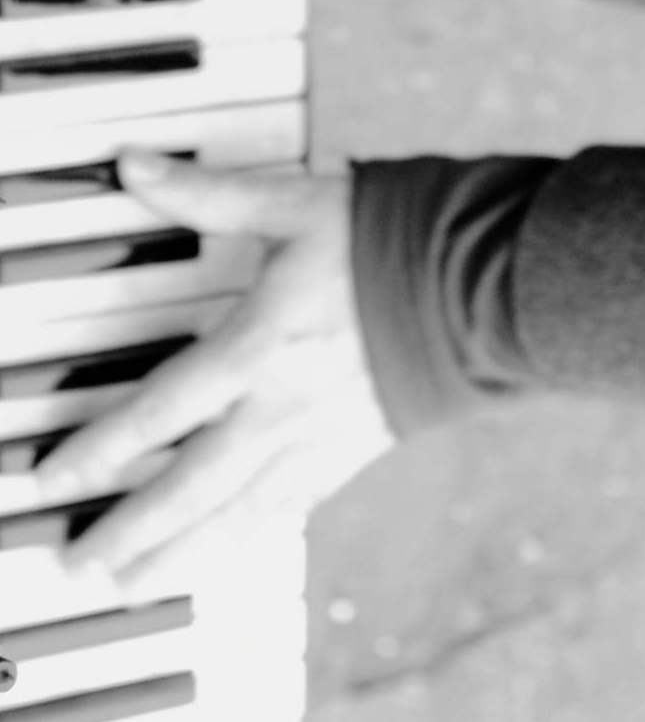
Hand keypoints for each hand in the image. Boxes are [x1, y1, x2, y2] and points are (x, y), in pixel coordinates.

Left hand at [36, 155, 396, 597]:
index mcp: (262, 343)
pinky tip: (224, 552)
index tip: (49, 477)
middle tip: (75, 563)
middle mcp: (285, 403)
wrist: (488, 276)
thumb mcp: (298, 201)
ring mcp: (323, 434)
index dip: (96, 449)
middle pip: (187, 484)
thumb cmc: (399, 231)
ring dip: (178, 552)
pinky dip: (247, 537)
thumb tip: (136, 167)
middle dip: (126, 528)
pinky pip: (290, 507)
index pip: (158, 410)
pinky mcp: (358, 446)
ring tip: (132, 582)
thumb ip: (211, 192)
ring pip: (236, 512)